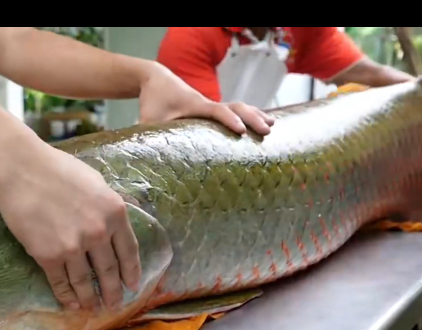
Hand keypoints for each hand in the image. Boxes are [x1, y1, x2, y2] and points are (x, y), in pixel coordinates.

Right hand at [0, 142, 140, 311]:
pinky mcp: (48, 255)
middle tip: (115, 304)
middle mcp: (98, 233)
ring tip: (93, 309)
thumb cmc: (57, 169)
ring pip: (86, 281)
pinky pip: (61, 282)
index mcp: (114, 212)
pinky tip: (71, 304)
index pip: (129, 251)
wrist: (20, 169)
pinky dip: (66, 296)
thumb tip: (123, 217)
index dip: (132, 272)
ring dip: (91, 299)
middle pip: (109, 271)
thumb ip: (110, 205)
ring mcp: (73, 246)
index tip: (133, 286)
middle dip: (113, 291)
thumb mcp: (96, 182)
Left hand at [137, 62, 274, 134]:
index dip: (229, 120)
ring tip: (273, 125)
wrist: (155, 78)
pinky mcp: (210, 108)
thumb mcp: (148, 119)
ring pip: (238, 107)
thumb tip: (149, 159)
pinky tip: (261, 122)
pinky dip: (248, 115)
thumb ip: (150, 137)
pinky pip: (234, 110)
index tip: (241, 131)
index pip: (217, 111)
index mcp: (195, 105)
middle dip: (252, 118)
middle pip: (235, 107)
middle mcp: (207, 103)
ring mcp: (211, 105)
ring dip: (255, 115)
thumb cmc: (153, 100)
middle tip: (267, 131)